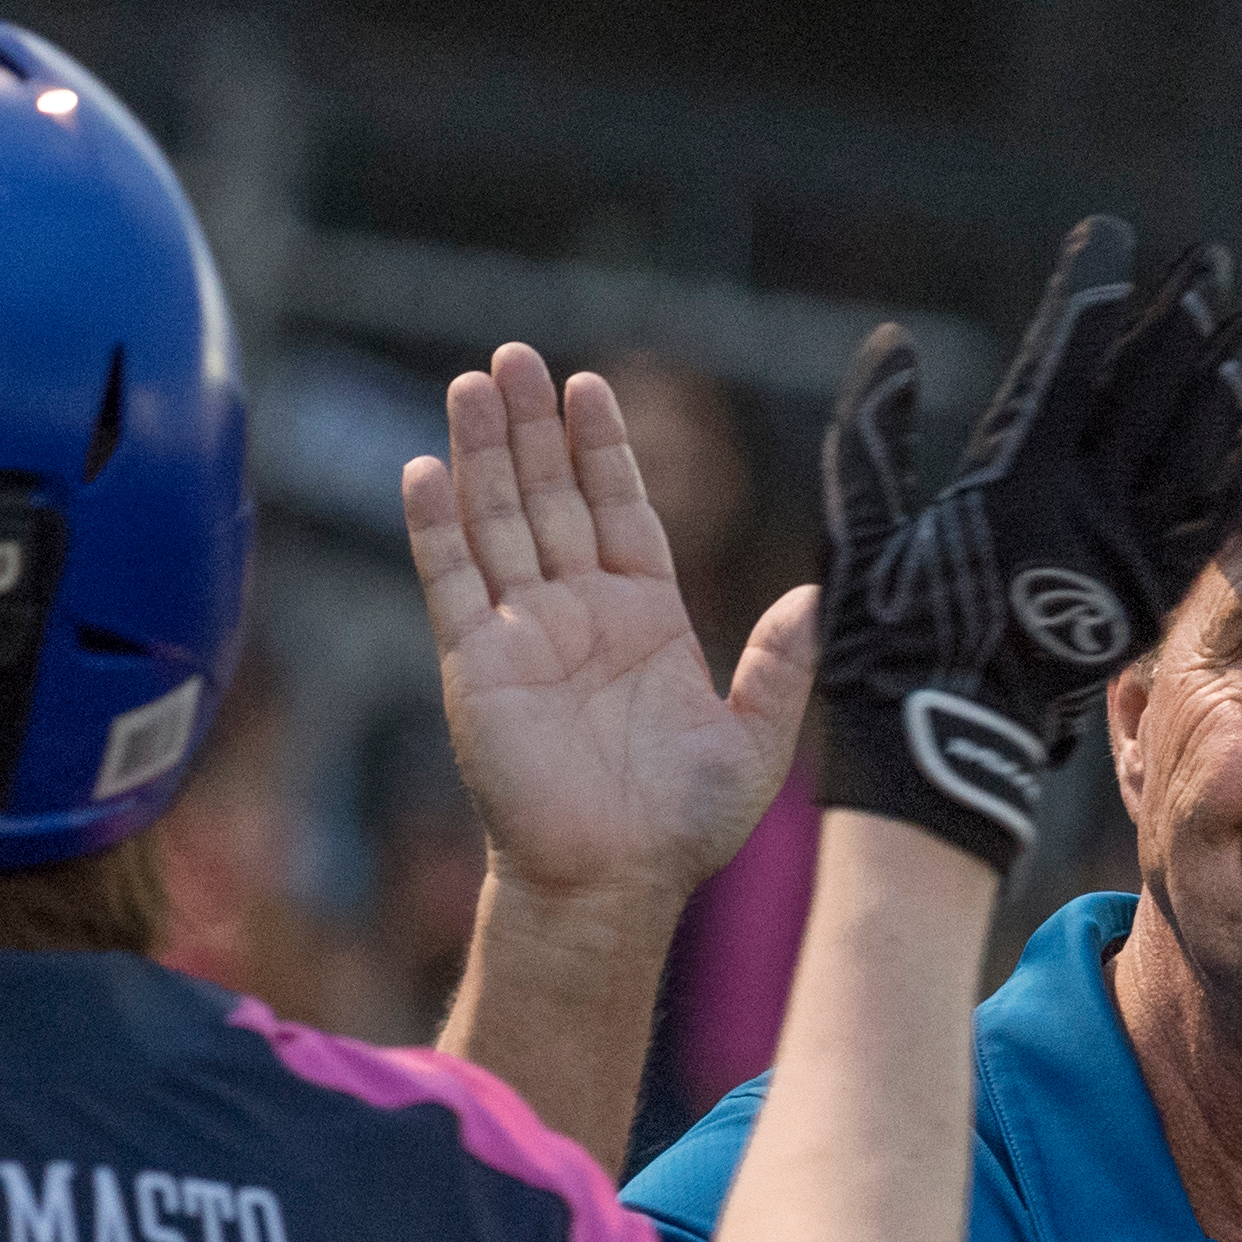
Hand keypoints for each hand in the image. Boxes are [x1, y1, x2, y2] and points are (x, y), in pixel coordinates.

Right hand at [405, 345, 812, 911]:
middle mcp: (578, 612)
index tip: (589, 384)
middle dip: (534, 427)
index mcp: (644, 615)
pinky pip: (450, 582)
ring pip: (497, 521)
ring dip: (482, 453)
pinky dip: (434, 527)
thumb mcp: (755, 743)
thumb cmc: (681, 827)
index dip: (602, 447)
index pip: (618, 507)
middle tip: (515, 355)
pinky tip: (424, 469)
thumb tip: (817, 599)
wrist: (610, 885)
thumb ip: (783, 668)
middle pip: (550, 496)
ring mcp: (522, 633)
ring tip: (472, 383)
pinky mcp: (475, 664)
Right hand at [810, 219, 1241, 869]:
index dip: (1094, 291)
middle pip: (1146, 393)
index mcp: (1011, 482)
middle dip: (1182, 320)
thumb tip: (890, 347)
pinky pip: (1200, 536)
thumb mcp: (859, 534)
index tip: (1115, 235)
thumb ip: (872, 438)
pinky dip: (1228, 487)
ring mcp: (1119, 559)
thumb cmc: (883, 643)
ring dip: (1223, 390)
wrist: (939, 749)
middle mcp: (1078, 511)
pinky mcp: (1141, 605)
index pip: (1065, 361)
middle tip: (1216, 265)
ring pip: (1189, 455)